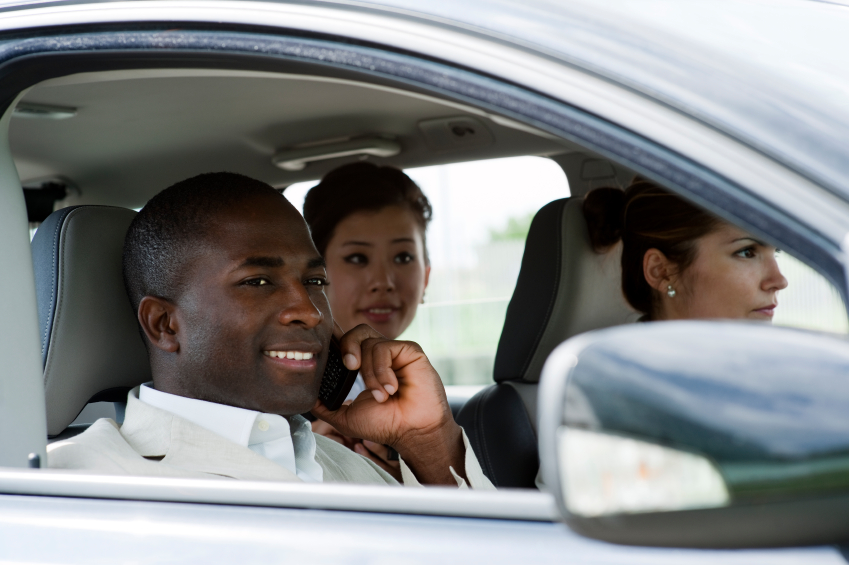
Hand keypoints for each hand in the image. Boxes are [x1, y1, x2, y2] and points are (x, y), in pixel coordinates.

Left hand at [312, 324, 464, 484]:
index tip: (326, 352)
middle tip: (350, 368)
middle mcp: (379, 355)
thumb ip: (325, 407)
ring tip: (381, 395)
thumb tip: (306, 397)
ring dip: (370, 373)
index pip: (347, 342)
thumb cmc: (385, 424)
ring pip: (370, 342)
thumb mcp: (345, 417)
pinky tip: (391, 388)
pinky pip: (386, 347)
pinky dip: (383, 370)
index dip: (335, 342)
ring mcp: (395, 352)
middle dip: (347, 347)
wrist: (412, 431)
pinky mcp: (410, 351)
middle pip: (356, 331)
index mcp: (365, 365)